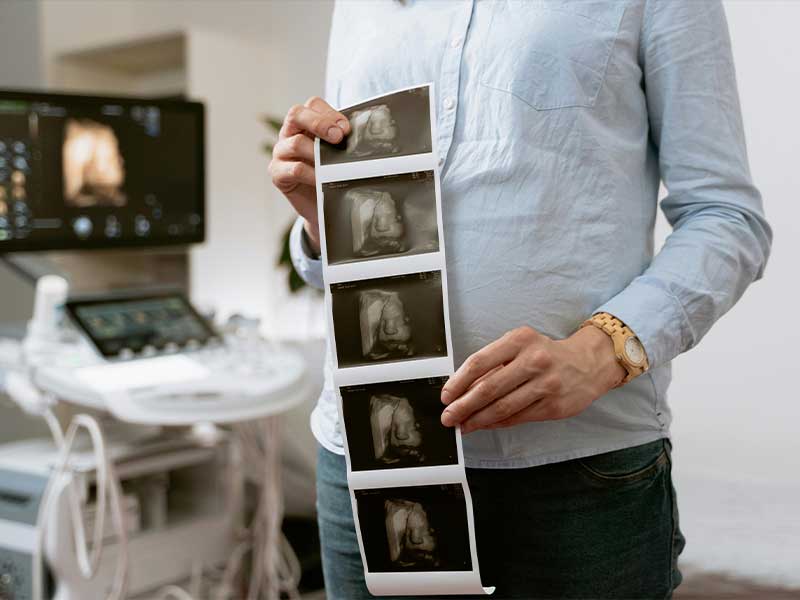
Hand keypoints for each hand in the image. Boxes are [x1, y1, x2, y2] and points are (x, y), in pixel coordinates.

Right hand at [269, 96, 350, 252]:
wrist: (324, 207)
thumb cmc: (332, 175)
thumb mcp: (339, 154)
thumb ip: (343, 140)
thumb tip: (364, 134)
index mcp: (305, 123)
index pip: (312, 104)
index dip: (330, 113)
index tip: (346, 129)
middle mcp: (290, 133)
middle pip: (296, 114)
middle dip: (320, 123)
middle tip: (338, 137)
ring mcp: (281, 153)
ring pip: (296, 143)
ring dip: (318, 153)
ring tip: (334, 165)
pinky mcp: (278, 174)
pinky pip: (293, 169)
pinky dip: (311, 174)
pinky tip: (322, 180)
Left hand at [440, 325, 625, 433]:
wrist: (588, 363)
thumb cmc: (546, 354)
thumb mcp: (520, 347)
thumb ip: (494, 365)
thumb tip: (462, 389)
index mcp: (519, 340)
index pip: (480, 362)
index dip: (458, 382)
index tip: (446, 395)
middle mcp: (533, 360)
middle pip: (488, 388)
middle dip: (463, 406)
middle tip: (448, 416)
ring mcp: (546, 384)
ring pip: (502, 407)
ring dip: (477, 419)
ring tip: (463, 425)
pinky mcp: (554, 406)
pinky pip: (517, 418)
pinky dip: (496, 423)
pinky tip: (484, 425)